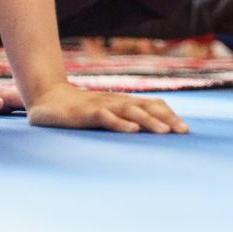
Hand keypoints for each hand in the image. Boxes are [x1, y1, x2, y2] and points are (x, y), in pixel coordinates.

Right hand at [26, 83, 188, 133]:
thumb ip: (123, 119)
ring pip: (131, 110)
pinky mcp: (86, 113)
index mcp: (124, 102)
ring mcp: (102, 105)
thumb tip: (146, 133)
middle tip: (184, 132)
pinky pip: (106, 117)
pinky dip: (120, 124)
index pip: (153, 104)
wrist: (48, 98)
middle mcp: (117, 101)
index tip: (184, 129)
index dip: (170, 114)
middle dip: (167, 118)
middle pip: (148, 106)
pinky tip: (132, 131)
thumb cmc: (80, 109)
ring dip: (149, 121)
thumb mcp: (106, 113)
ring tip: (165, 132)